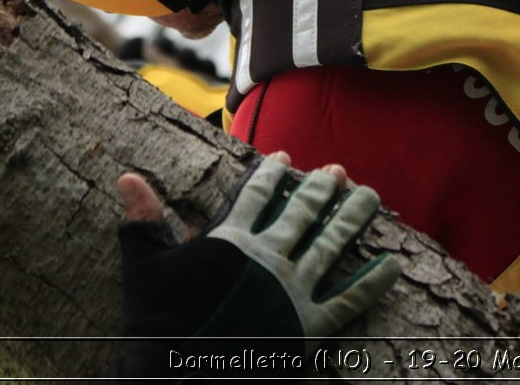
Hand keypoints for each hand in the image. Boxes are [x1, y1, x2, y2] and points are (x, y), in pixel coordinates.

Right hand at [116, 153, 399, 342]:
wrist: (176, 374)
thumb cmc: (157, 322)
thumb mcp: (145, 267)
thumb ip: (144, 221)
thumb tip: (127, 178)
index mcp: (231, 241)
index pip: (257, 195)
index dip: (272, 174)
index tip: (286, 156)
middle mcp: (268, 258)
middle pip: (304, 212)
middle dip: (323, 188)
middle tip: (339, 170)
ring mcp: (293, 290)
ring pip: (333, 243)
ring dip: (355, 217)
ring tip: (371, 195)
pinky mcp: (310, 325)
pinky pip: (350, 298)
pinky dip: (374, 280)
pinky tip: (393, 263)